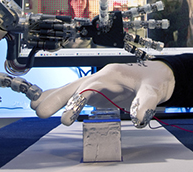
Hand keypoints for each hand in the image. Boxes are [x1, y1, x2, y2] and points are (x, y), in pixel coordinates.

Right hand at [30, 61, 174, 127]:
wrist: (157, 74)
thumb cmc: (154, 80)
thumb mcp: (154, 91)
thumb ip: (145, 103)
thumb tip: (138, 118)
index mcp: (111, 75)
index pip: (89, 88)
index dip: (77, 102)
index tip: (66, 117)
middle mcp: (100, 77)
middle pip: (74, 86)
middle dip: (57, 98)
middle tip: (40, 112)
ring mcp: (96, 84)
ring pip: (71, 88)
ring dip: (54, 97)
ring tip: (35, 107)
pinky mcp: (96, 91)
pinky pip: (74, 93)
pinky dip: (60, 96)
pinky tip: (45, 101)